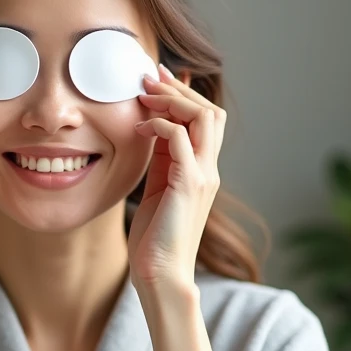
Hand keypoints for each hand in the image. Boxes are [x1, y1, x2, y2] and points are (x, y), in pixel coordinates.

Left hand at [127, 64, 225, 289]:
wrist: (161, 274)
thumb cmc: (155, 238)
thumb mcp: (157, 189)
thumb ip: (161, 160)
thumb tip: (153, 129)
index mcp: (203, 170)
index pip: (206, 120)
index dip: (184, 94)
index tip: (158, 78)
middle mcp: (209, 170)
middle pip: (210, 111)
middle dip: (179, 89)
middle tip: (149, 77)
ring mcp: (203, 177)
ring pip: (204, 118)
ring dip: (173, 100)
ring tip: (145, 96)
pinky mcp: (189, 185)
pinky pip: (182, 140)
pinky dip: (161, 126)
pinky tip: (141, 129)